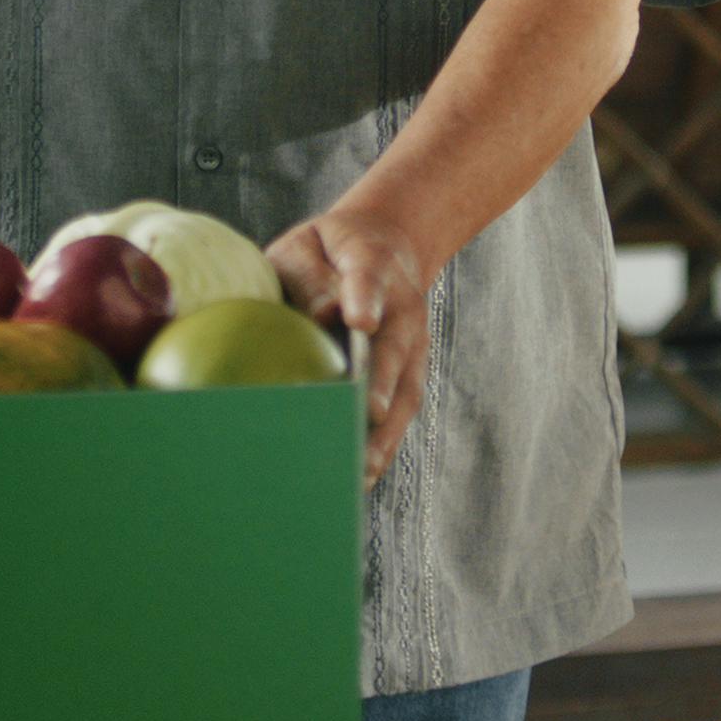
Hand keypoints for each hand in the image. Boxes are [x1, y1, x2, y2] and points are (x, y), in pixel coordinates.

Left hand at [266, 206, 436, 488]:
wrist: (387, 246)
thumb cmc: (330, 253)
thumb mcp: (308, 245)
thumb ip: (309, 274)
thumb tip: (320, 315)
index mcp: (372, 265)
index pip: (368, 279)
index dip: (364, 299)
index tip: (361, 319)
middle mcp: (402, 309)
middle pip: (393, 346)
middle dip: (380, 380)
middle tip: (367, 411)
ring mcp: (413, 344)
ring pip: (404, 388)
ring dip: (386, 429)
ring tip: (363, 467)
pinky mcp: (412, 373)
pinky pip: (402, 410)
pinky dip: (386, 443)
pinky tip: (363, 476)